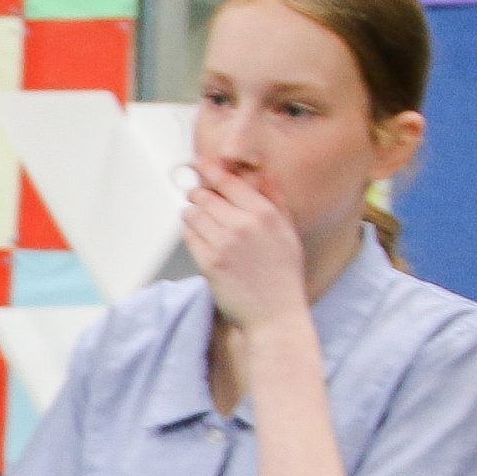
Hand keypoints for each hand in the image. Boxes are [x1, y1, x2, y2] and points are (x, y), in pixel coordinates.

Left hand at [180, 175, 309, 334]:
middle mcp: (244, 225)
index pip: (230, 182)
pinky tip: (198, 236)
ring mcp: (224, 244)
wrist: (275, 313)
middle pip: (205, 197)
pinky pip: (189, 237)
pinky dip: (189, 233)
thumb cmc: (282, 273)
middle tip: (196, 196)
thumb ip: (275, 200)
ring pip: (193, 215)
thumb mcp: (287, 231)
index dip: (210, 169)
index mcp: (265, 214)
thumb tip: (261, 174)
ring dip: (191, 213)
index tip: (198, 162)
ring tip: (198, 218)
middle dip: (197, 194)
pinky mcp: (208, 263)